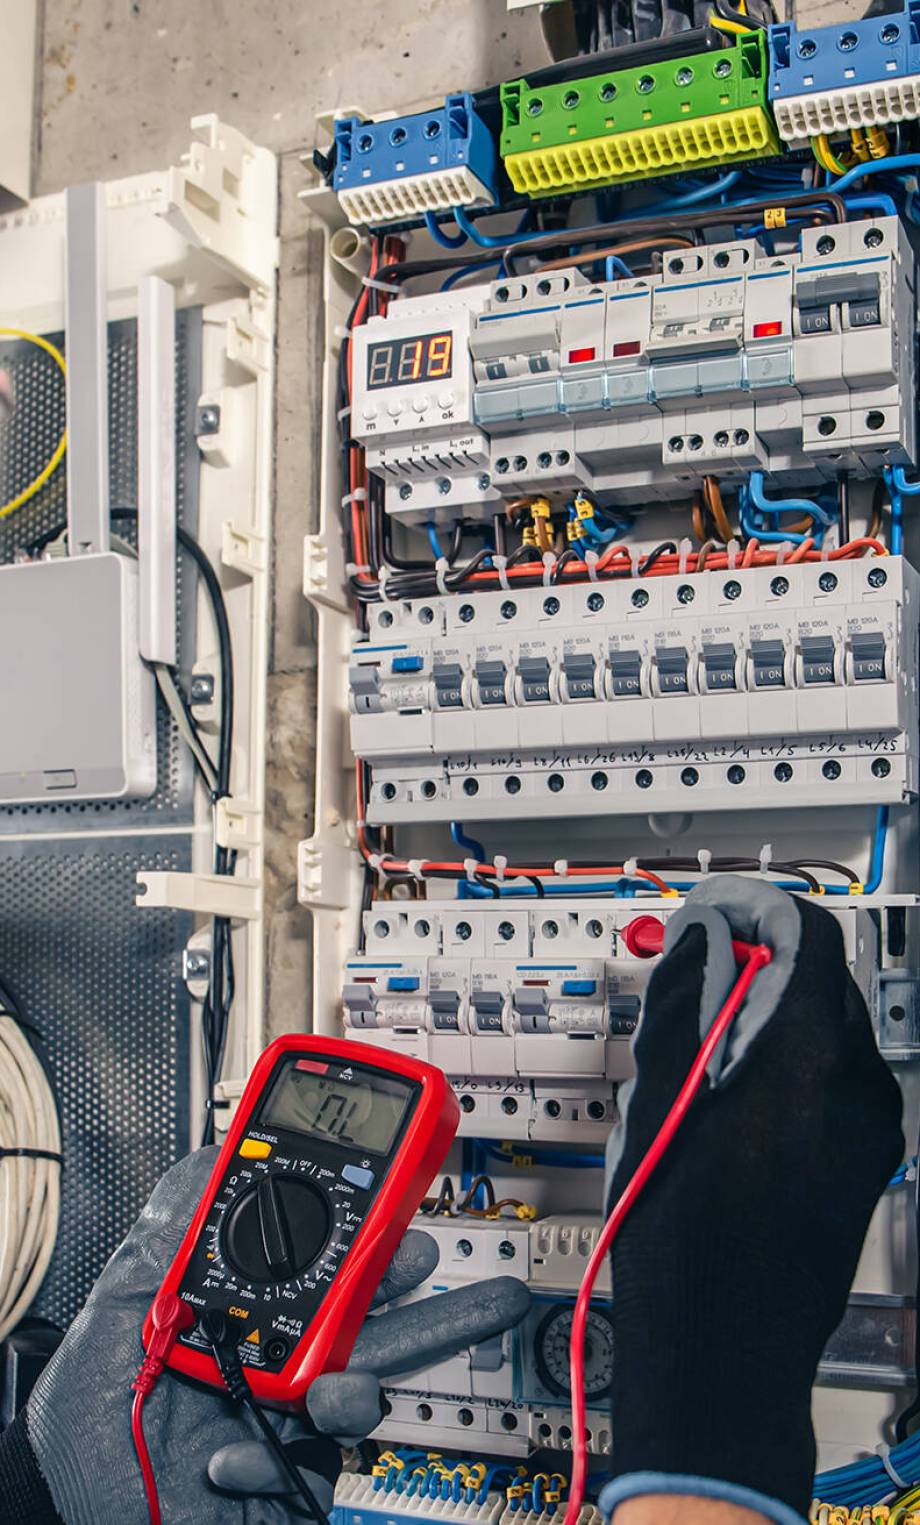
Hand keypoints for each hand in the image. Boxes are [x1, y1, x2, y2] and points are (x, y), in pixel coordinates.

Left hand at [27, 1148, 530, 1523]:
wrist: (64, 1502)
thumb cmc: (87, 1415)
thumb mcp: (121, 1307)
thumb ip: (169, 1233)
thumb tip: (214, 1160)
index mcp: (249, 1311)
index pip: (325, 1264)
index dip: (369, 1238)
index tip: (400, 1212)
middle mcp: (279, 1363)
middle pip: (371, 1326)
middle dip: (433, 1305)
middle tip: (484, 1289)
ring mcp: (286, 1425)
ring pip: (364, 1393)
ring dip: (377, 1384)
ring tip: (353, 1387)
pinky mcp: (284, 1483)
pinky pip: (310, 1468)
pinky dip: (272, 1461)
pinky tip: (230, 1457)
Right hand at [602, 878, 902, 1524]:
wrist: (724, 1350)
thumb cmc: (685, 1242)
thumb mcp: (658, 1101)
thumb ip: (684, 1002)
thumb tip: (700, 939)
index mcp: (810, 1060)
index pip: (805, 933)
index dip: (752, 910)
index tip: (709, 916)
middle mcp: (858, 1087)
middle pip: (819, 977)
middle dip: (757, 961)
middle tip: (693, 975)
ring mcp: (869, 1129)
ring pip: (827, 1028)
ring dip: (769, 1014)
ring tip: (700, 1051)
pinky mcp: (864, 1160)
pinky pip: (832, 1079)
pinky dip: (787, 1062)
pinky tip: (730, 1099)